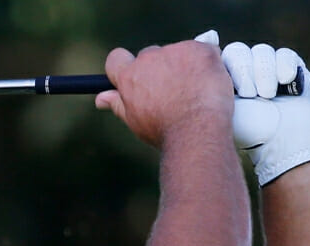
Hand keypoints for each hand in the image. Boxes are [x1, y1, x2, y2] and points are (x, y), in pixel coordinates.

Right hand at [95, 36, 233, 147]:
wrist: (197, 131)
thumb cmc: (164, 131)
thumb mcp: (135, 120)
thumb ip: (118, 104)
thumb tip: (100, 98)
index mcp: (130, 76)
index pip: (117, 58)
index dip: (125, 65)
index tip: (137, 75)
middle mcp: (149, 59)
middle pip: (150, 55)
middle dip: (159, 68)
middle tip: (173, 90)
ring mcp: (176, 52)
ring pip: (178, 53)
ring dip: (185, 65)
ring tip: (195, 91)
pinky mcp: (201, 50)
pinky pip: (204, 50)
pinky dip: (206, 64)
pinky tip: (209, 83)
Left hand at [218, 39, 309, 185]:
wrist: (284, 145)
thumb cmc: (249, 132)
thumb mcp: (223, 106)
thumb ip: (211, 79)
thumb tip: (207, 39)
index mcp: (224, 81)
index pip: (220, 57)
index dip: (229, 69)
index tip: (235, 91)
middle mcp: (246, 73)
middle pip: (239, 51)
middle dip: (244, 70)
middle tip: (249, 94)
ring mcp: (269, 71)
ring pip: (262, 51)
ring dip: (264, 71)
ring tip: (267, 95)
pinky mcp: (292, 70)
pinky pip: (285, 54)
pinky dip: (284, 66)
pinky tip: (285, 82)